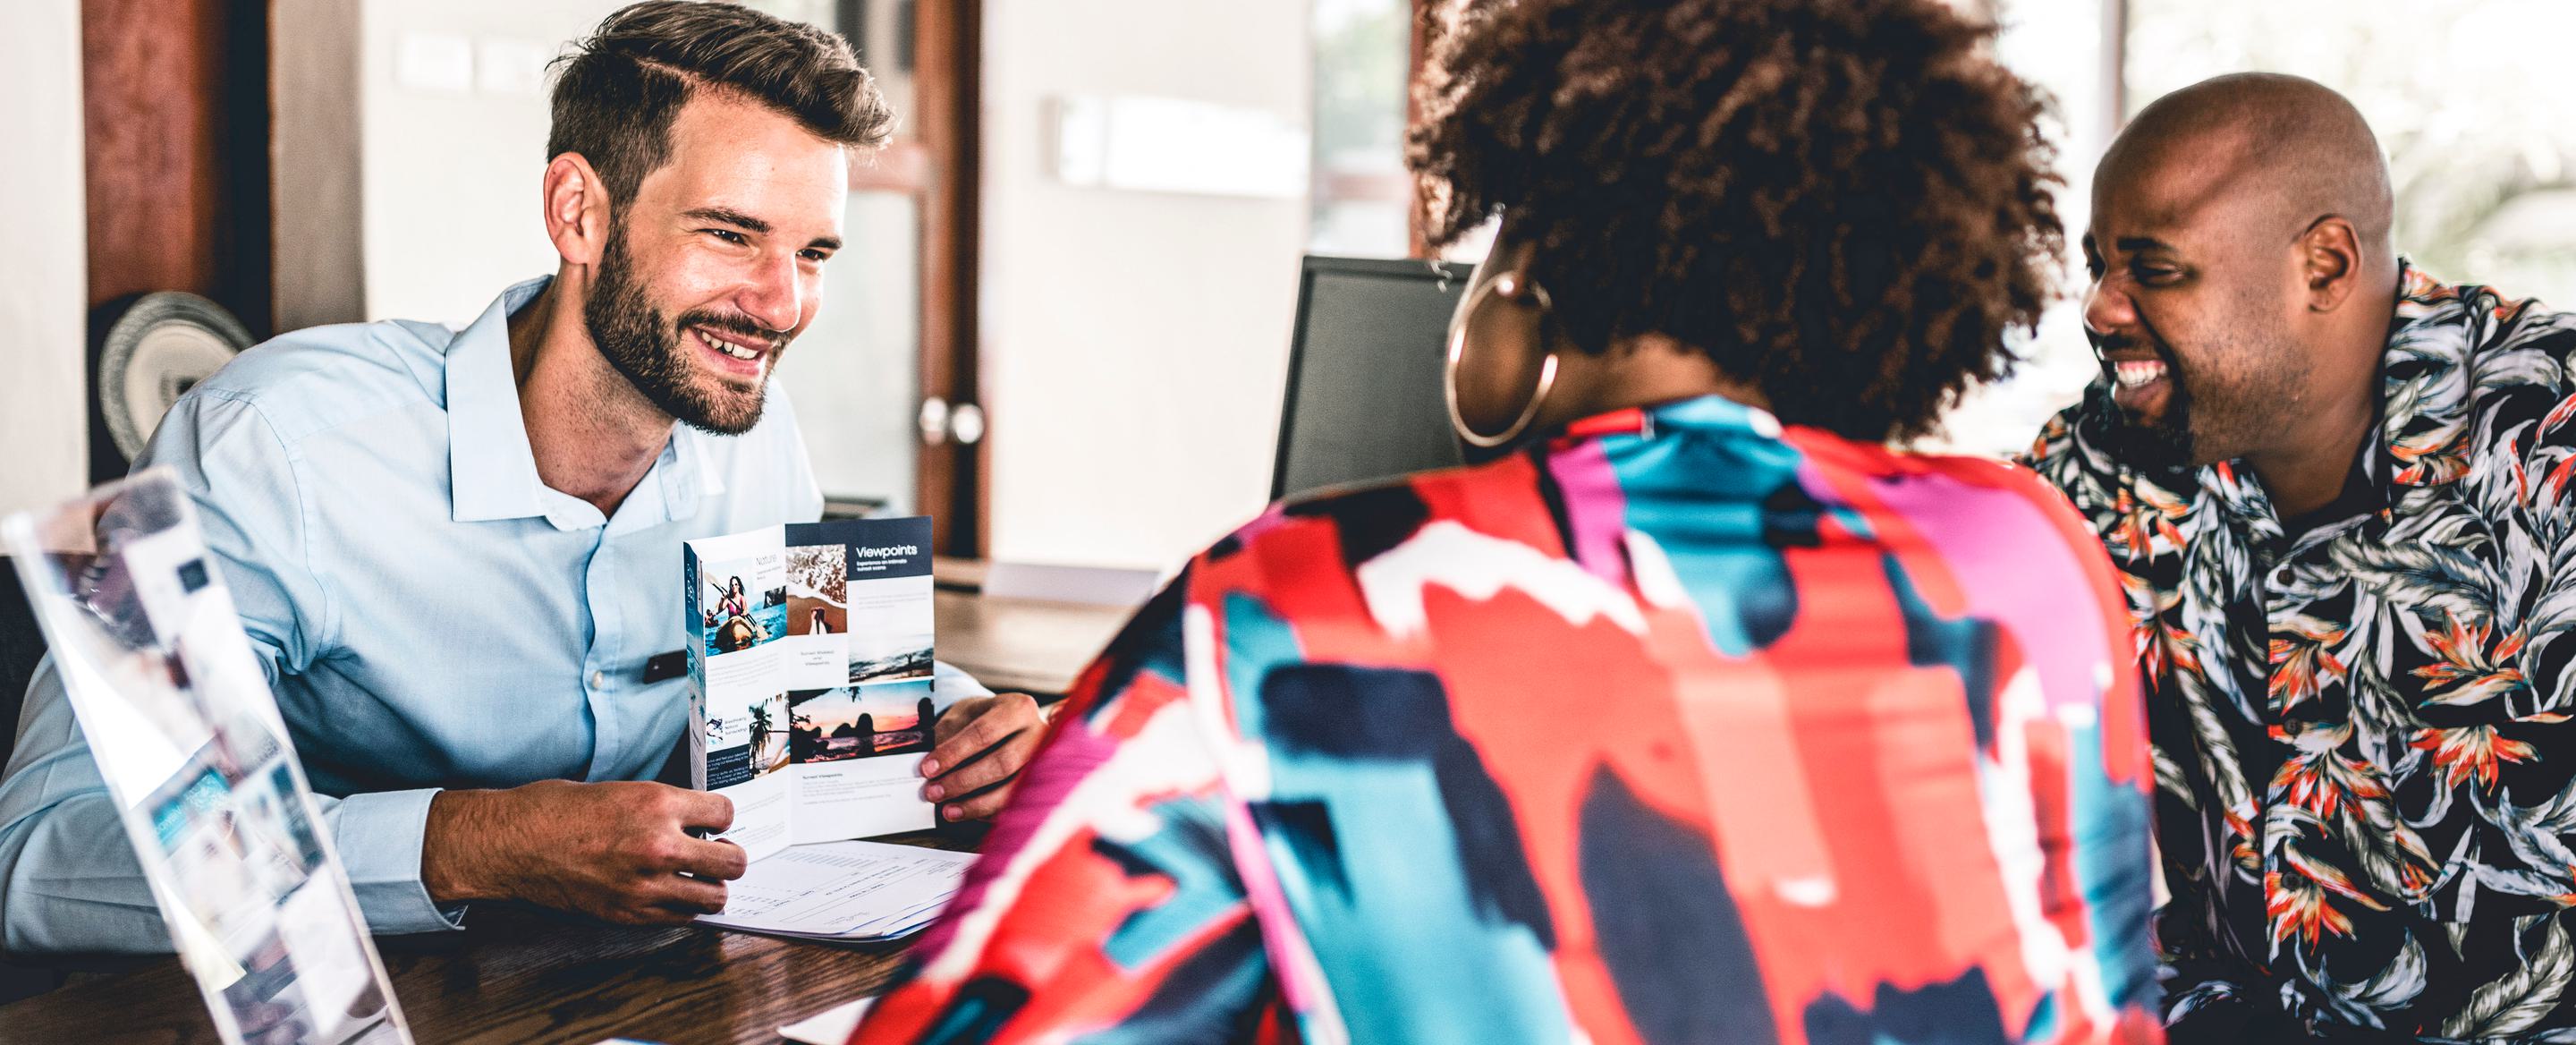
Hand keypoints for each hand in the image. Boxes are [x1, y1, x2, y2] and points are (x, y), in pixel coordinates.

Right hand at [421, 780, 746, 924]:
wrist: (513, 843)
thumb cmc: (557, 810)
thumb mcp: (621, 790)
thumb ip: (664, 807)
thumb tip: (696, 819)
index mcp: (657, 805)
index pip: (725, 813)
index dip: (720, 817)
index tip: (712, 821)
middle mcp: (658, 846)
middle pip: (732, 862)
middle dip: (729, 855)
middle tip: (716, 851)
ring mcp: (645, 885)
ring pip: (715, 897)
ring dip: (711, 886)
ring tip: (696, 876)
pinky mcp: (630, 913)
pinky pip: (682, 917)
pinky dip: (683, 907)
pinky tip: (669, 893)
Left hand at [921, 693, 1046, 821]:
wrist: (1007, 725)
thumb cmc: (982, 719)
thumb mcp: (962, 716)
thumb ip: (947, 737)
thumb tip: (932, 769)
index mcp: (1018, 708)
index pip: (984, 732)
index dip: (953, 753)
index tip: (928, 769)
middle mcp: (1039, 734)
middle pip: (1002, 763)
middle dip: (963, 781)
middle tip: (933, 792)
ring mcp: (1045, 762)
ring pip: (1012, 789)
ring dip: (975, 803)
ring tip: (947, 810)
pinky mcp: (1041, 784)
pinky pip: (1015, 804)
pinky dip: (988, 811)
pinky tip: (966, 812)